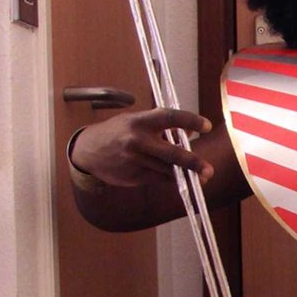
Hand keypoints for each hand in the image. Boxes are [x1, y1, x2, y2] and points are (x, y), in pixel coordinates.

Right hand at [71, 108, 214, 187]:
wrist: (88, 150)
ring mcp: (135, 161)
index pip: (170, 118)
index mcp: (141, 121)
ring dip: (185, 173)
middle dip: (193, 163)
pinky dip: (170, 177)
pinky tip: (177, 176)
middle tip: (208, 171)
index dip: (191, 120)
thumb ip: (161, 125)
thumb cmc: (118, 132)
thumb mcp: (136, 120)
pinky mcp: (133, 176)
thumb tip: (189, 133)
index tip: (207, 126)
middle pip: (172, 153)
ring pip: (167, 169)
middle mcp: (138, 141)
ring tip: (201, 176)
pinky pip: (158, 178)